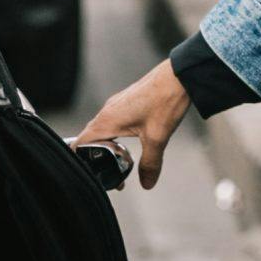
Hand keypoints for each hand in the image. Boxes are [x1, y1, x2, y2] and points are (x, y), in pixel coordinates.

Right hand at [72, 59, 190, 190]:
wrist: (179, 76)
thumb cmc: (165, 102)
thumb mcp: (157, 138)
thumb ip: (150, 164)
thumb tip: (146, 184)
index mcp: (107, 120)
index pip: (80, 144)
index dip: (84, 162)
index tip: (98, 176)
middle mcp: (107, 111)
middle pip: (90, 139)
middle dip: (98, 158)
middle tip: (114, 174)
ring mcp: (116, 105)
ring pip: (102, 130)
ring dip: (108, 147)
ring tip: (122, 160)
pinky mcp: (126, 101)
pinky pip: (112, 122)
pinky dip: (115, 135)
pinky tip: (130, 141)